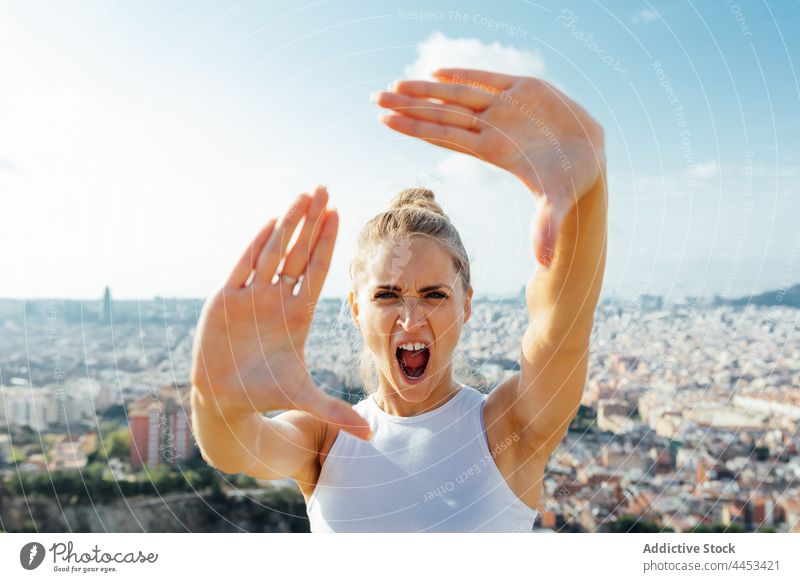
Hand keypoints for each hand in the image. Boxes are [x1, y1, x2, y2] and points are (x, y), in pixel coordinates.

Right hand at [190, 186, 370, 438]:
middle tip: (324, 188)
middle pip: (298, 252)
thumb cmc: (265, 393)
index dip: (327, 243)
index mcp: (297, 314)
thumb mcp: (303, 398)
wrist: (225, 400)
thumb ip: (334, 411)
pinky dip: (255, 245)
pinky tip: (270, 222)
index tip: (339, 214)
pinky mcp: (225, 300)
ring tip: (302, 196)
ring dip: (287, 224)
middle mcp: (276, 299)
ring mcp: (251, 297)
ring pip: (272, 252)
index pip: (316, 270)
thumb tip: (371, 434)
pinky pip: (242, 266)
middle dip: (311, 221)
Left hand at [372, 68, 605, 266]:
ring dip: (426, 89)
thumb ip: (547, 227)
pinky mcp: (523, 88)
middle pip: (441, 114)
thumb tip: (544, 262)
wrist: (591, 156)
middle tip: (375, 99)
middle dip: (409, 105)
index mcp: (492, 149)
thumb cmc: (570, 180)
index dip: (416, 127)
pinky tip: (435, 72)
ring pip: (457, 95)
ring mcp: (504, 106)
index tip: (386, 121)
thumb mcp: (557, 202)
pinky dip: (462, 75)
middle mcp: (492, 127)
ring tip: (394, 85)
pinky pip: (486, 79)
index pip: (445, 136)